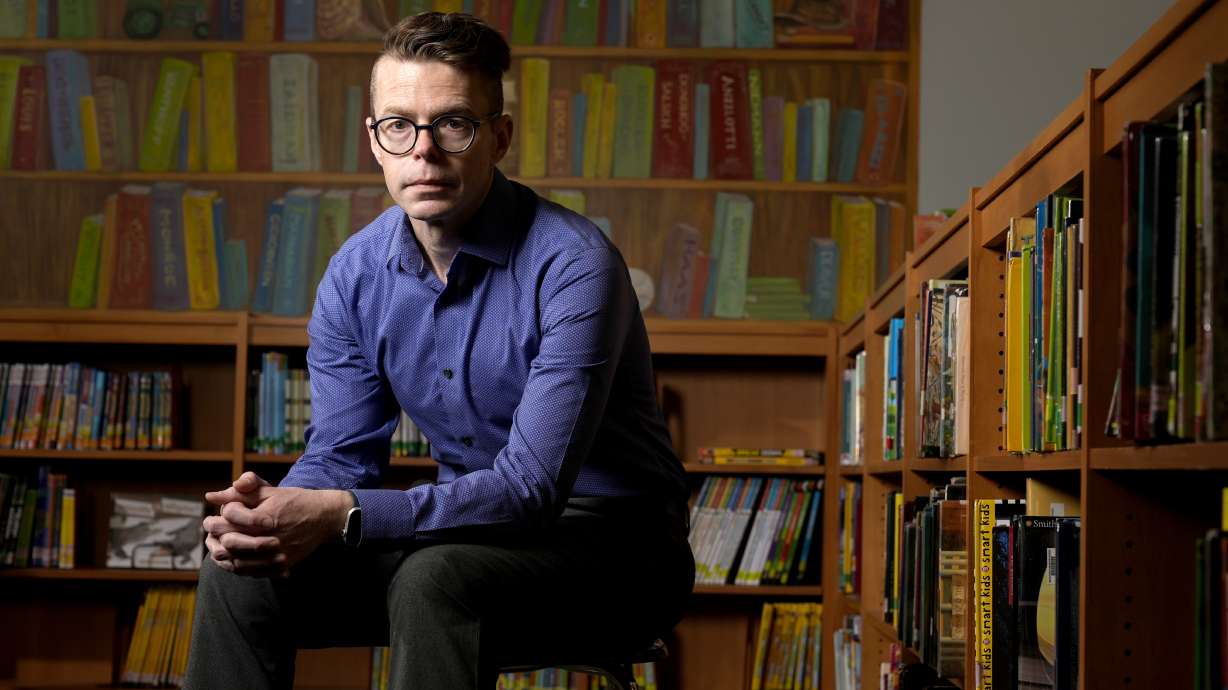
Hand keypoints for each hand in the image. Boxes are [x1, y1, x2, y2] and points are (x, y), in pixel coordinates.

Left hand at [202, 474, 351, 577]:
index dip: (222, 511)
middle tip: (210, 525)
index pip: (231, 516)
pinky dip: (236, 566)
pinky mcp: (281, 566)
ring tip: (217, 542)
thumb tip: (211, 496)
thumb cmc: (297, 501)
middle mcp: (271, 538)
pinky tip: (232, 556)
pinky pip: (251, 572)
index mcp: (267, 517)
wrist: (325, 518)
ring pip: (237, 561)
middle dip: (215, 531)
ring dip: (222, 551)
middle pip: (230, 540)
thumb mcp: (270, 491)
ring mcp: (276, 555)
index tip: (222, 510)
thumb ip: (241, 492)